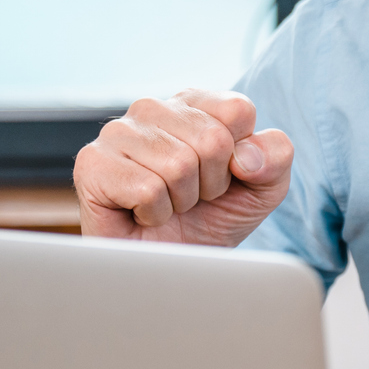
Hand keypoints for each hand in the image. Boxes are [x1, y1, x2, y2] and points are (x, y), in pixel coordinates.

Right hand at [73, 89, 293, 246]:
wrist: (173, 265)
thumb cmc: (212, 219)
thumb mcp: (264, 187)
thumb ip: (276, 156)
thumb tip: (245, 155)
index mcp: (194, 103)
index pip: (238, 110)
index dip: (242, 158)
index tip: (224, 176)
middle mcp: (153, 108)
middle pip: (212, 140)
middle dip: (211, 184)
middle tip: (192, 197)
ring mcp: (118, 132)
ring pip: (178, 165)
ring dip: (181, 200)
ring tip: (166, 204)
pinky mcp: (92, 163)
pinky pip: (147, 189)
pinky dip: (154, 213)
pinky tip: (140, 213)